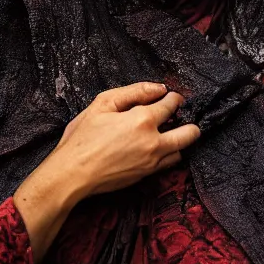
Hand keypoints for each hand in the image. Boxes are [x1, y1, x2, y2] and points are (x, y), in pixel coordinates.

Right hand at [51, 81, 200, 199]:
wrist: (73, 173)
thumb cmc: (82, 137)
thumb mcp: (102, 104)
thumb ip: (133, 92)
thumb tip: (157, 88)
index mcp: (142, 120)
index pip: (171, 104)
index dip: (174, 97)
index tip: (171, 95)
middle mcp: (154, 142)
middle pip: (189, 132)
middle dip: (189, 121)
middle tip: (179, 115)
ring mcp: (153, 162)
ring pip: (181, 150)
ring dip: (180, 139)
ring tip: (168, 131)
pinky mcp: (147, 175)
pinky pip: (169, 163)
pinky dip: (169, 153)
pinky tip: (156, 146)